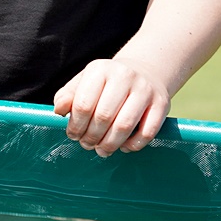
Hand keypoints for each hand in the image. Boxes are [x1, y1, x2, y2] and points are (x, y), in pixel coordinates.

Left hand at [52, 57, 169, 156]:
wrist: (144, 71)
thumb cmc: (107, 82)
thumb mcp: (84, 81)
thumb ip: (67, 96)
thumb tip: (58, 112)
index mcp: (100, 70)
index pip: (83, 104)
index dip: (75, 125)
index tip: (72, 135)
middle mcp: (124, 76)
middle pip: (103, 117)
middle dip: (91, 137)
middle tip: (86, 145)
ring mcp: (145, 90)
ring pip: (124, 126)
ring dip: (110, 144)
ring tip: (102, 150)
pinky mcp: (162, 103)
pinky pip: (147, 132)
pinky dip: (133, 145)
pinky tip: (123, 146)